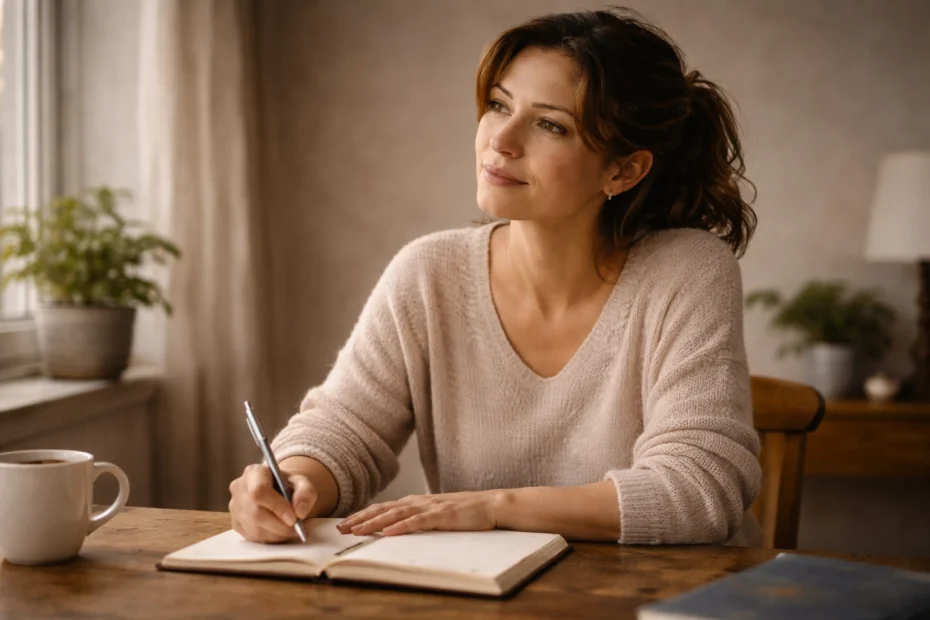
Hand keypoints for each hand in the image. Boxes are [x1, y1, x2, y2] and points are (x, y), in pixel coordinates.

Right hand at [228, 464, 317, 542]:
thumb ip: (305, 493)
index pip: (259, 491)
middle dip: (280, 525)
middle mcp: (239, 488)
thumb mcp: (302, 483)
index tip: (294, 518)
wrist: (278, 492)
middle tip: (297, 529)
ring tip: (292, 531)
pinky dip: (270, 539)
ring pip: (254, 528)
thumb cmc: (288, 486)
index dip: (277, 507)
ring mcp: (235, 507)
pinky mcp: (236, 523)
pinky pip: (252, 537)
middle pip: (256, 513)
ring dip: (277, 535)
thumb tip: (300, 512)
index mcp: (254, 472)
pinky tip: (280, 533)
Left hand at [337, 491, 501, 536]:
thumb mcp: (435, 514)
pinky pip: (419, 521)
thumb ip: (417, 518)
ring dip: (375, 522)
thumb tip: (396, 529)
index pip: (383, 508)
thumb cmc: (464, 512)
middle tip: (341, 528)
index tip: (345, 523)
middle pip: (383, 509)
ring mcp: (430, 507)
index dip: (363, 515)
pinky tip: (390, 532)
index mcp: (416, 502)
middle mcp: (418, 501)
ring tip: (358, 530)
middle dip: (360, 518)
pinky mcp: (442, 515)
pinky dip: (403, 526)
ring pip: (396, 514)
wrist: (490, 504)